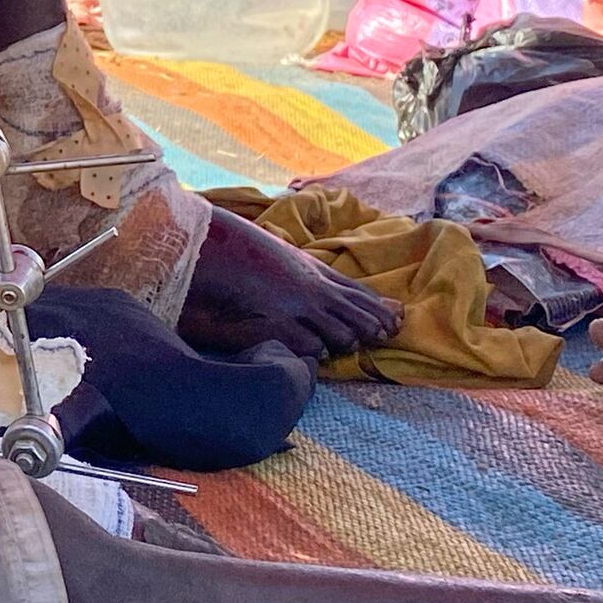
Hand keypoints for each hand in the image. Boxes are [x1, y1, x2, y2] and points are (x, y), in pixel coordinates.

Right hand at [177, 209, 403, 358]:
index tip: (397, 317)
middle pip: (358, 314)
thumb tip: (313, 274)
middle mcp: (311, 288)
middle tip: (385, 335)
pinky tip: (313, 351)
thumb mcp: (276, 254)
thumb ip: (298, 265)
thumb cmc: (235, 252)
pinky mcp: (280, 325)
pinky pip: (312, 348)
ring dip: (344, 342)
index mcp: (311, 270)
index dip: (377, 307)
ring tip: (345, 343)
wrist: (206, 250)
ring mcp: (298, 308)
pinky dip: (316, 352)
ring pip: (343, 335)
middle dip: (372, 326)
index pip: (356, 291)